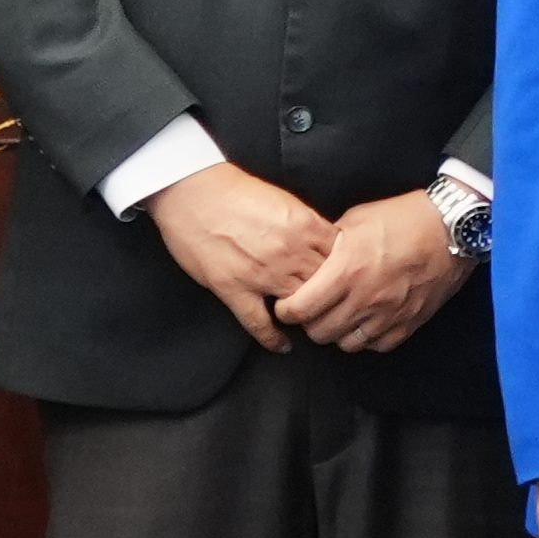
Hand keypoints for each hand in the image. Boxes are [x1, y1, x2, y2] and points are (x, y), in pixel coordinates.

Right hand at [147, 165, 336, 351]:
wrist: (191, 191)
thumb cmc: (235, 191)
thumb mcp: (286, 201)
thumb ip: (308, 225)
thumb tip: (326, 243)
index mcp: (305, 227)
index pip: (341, 258)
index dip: (346, 271)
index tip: (346, 280)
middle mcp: (289, 253)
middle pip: (325, 285)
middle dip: (332, 297)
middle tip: (335, 308)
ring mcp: (262, 274)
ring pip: (299, 306)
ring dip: (307, 317)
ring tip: (312, 325)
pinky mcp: (234, 289)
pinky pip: (259, 323)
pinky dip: (273, 338)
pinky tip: (283, 346)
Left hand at [271, 193, 470, 355]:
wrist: (451, 227)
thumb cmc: (404, 218)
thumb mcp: (356, 220)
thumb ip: (328, 244)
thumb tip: (308, 257)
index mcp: (347, 270)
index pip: (300, 308)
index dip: (286, 310)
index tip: (288, 304)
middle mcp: (366, 297)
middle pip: (320, 332)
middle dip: (309, 323)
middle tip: (312, 310)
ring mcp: (389, 313)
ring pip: (347, 344)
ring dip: (338, 333)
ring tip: (339, 317)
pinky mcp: (409, 321)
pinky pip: (378, 345)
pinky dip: (367, 338)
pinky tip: (365, 322)